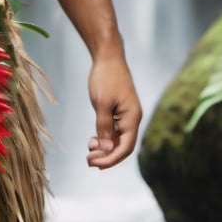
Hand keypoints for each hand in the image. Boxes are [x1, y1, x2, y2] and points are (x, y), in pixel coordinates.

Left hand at [86, 54, 141, 169]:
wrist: (108, 57)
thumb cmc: (106, 78)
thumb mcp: (102, 103)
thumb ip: (104, 127)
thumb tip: (107, 149)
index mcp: (132, 118)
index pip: (126, 147)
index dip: (112, 159)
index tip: (96, 165)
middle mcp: (132, 119)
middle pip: (122, 146)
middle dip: (107, 156)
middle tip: (89, 160)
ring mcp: (125, 115)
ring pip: (117, 139)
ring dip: (104, 148)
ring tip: (89, 151)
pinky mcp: (118, 111)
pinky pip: (114, 131)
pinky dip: (104, 138)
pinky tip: (92, 140)